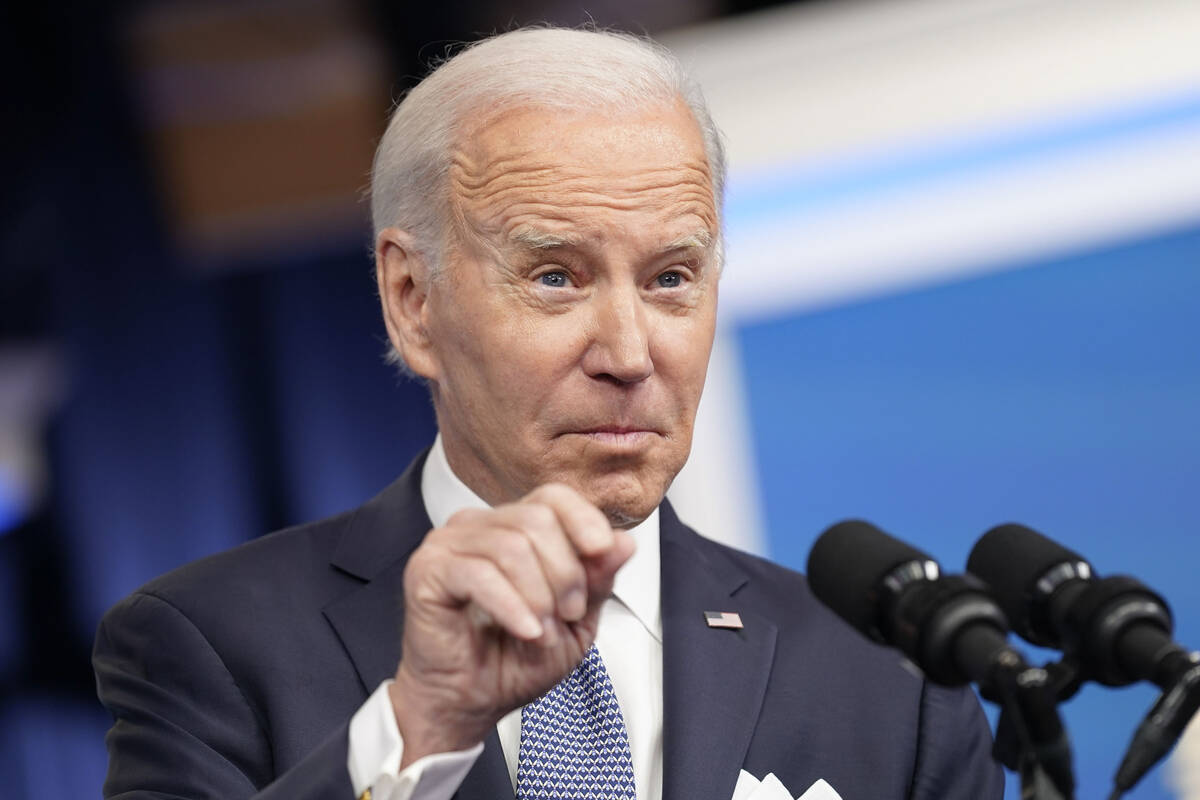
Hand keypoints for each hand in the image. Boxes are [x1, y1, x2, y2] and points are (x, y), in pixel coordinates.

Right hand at [389, 483, 635, 765]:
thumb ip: (597, 580)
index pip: (554, 497)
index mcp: (514, 527)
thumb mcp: (575, 622)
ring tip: (543, 632)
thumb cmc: (513, 660)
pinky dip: (511, 605)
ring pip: (512, 545)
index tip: (602, 554)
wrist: (468, 703)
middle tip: (567, 615)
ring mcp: (448, 543)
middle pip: (538, 519)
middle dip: (566, 573)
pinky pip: (478, 573)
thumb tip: (625, 541)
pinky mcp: (427, 570)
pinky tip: (525, 630)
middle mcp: (479, 525)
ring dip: (539, 596)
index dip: (584, 521)